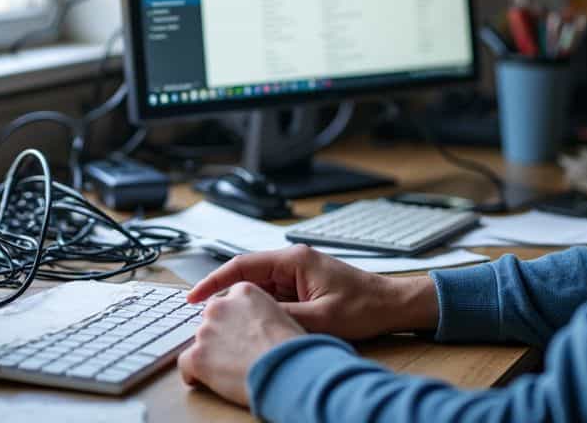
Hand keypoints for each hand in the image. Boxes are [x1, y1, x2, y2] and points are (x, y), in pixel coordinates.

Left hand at [178, 282, 304, 406]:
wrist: (288, 369)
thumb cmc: (293, 348)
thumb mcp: (283, 316)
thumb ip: (262, 314)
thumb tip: (256, 328)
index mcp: (245, 292)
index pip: (230, 301)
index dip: (236, 319)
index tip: (240, 331)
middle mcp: (221, 306)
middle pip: (212, 319)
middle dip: (222, 335)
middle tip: (239, 353)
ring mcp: (207, 330)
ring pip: (200, 341)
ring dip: (212, 354)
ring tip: (232, 370)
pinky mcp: (198, 355)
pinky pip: (185, 363)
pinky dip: (193, 373)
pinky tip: (203, 379)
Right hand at [186, 244, 438, 340]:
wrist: (392, 305)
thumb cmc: (365, 306)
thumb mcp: (321, 318)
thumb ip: (284, 317)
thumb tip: (251, 321)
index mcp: (294, 260)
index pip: (242, 266)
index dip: (214, 282)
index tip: (194, 297)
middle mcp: (293, 262)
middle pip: (246, 277)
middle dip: (226, 297)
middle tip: (207, 319)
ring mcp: (297, 274)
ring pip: (258, 288)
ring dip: (244, 306)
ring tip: (228, 326)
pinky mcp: (302, 286)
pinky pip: (273, 296)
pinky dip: (261, 310)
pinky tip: (254, 326)